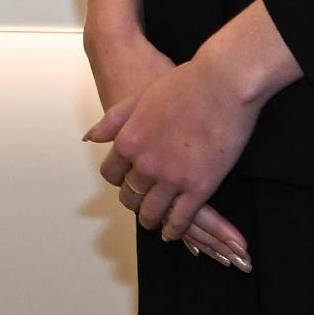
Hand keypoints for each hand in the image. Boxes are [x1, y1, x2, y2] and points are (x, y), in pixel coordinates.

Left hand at [84, 1, 296, 255]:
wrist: (222, 83)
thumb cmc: (184, 84)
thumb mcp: (139, 98)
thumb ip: (114, 120)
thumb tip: (90, 137)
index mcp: (128, 141)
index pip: (111, 174)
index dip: (118, 180)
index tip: (126, 182)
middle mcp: (145, 163)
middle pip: (130, 196)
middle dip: (134, 202)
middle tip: (141, 205)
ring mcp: (171, 177)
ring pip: (153, 212)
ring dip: (152, 220)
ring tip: (156, 223)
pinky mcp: (199, 186)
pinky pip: (181, 218)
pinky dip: (175, 229)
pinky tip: (174, 231)